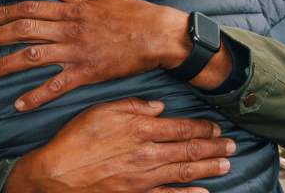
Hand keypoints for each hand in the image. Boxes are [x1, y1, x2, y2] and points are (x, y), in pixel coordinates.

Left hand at [0, 0, 231, 110]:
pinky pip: (56, 86)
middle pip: (23, 31)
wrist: (158, 34)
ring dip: (5, 65)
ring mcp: (76, 52)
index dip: (4, 12)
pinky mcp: (87, 73)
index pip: (30, 8)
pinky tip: (19, 103)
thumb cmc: (134, 12)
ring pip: (31, 58)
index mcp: (72, 9)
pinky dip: (36, 95)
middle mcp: (68, 30)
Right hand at [5, 98, 234, 192]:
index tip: (217, 127)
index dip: (203, 127)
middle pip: (189, 149)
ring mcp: (143, 178)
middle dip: (213, 147)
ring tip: (226, 165)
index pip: (182, 128)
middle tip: (232, 146)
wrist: (53, 174)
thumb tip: (159, 107)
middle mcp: (148, 154)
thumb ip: (134, 106)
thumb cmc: (75, 140)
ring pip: (184, 172)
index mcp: (142, 129)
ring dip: (208, 168)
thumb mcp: (103, 110)